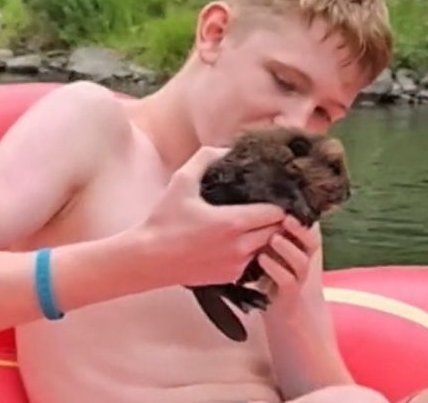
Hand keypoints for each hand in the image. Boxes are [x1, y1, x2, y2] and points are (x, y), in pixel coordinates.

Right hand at [135, 146, 285, 286]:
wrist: (149, 258)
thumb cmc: (164, 220)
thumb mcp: (181, 182)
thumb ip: (205, 159)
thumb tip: (226, 149)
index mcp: (233, 222)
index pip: (278, 213)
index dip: (278, 203)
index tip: (269, 196)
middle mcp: (240, 246)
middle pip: (278, 232)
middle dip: (275, 220)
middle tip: (264, 208)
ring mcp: (237, 265)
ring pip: (267, 248)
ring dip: (265, 237)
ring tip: (253, 225)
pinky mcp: (230, 277)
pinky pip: (253, 263)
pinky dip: (252, 253)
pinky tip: (237, 242)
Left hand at [258, 214, 319, 315]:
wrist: (286, 314)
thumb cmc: (273, 275)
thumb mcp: (273, 249)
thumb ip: (270, 231)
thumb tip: (256, 205)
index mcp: (302, 246)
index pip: (309, 225)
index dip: (301, 214)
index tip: (286, 202)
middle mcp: (304, 259)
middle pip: (312, 240)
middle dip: (300, 228)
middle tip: (285, 217)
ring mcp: (300, 277)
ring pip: (301, 261)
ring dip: (287, 248)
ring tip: (273, 239)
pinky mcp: (290, 294)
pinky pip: (288, 280)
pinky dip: (275, 269)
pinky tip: (262, 259)